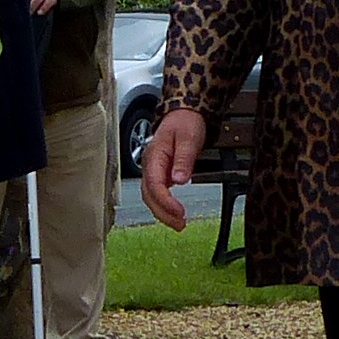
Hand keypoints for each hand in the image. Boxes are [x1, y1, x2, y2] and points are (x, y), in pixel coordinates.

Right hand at [139, 108, 207, 229]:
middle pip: (149, 194)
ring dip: (162, 213)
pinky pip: (157, 193)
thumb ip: (184, 159)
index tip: (179, 211)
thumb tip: (179, 180)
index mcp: (154, 156)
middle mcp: (150, 165)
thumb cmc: (185, 123)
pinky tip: (174, 213)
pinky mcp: (159, 173)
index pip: (154, 184)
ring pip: (151, 196)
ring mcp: (153, 170)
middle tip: (180, 224)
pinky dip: (164, 206)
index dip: (165, 201)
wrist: (184, 114)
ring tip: (179, 224)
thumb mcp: (189, 138)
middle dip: (162, 213)